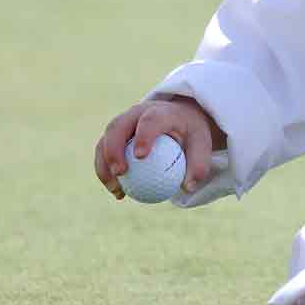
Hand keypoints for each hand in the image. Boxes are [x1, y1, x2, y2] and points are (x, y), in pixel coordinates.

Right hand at [92, 95, 223, 200]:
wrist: (179, 118)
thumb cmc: (191, 133)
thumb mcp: (202, 144)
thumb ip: (199, 164)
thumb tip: (188, 187)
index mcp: (160, 112)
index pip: (149, 120)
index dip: (143, 136)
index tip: (141, 156)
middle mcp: (136, 113)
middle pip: (117, 126)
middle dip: (113, 149)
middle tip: (120, 173)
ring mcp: (122, 122)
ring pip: (105, 140)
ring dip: (104, 164)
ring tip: (116, 189)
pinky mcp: (114, 134)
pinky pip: (103, 152)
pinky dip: (105, 171)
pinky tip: (117, 192)